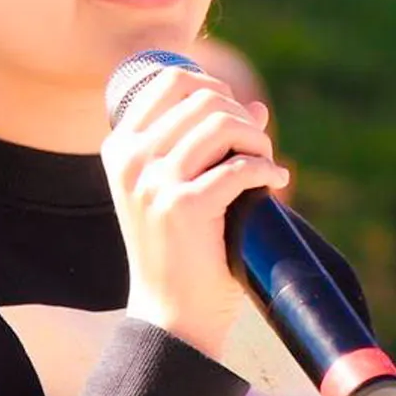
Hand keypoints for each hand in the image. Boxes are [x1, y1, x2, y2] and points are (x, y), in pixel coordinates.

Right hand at [101, 66, 289, 357]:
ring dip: (257, 140)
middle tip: (257, 148)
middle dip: (241, 116)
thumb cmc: (177, 252)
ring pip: (222, 124)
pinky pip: (240, 166)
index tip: (235, 117)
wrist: (170, 316)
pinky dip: (267, 169)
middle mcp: (130, 160)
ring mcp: (154, 183)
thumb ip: (207, 144)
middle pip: (203, 98)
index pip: (170, 80)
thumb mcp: (177, 190)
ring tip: (266, 164)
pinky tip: (275, 182)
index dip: (214, 87)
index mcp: (119, 148)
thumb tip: (256, 106)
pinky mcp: (184, 207)